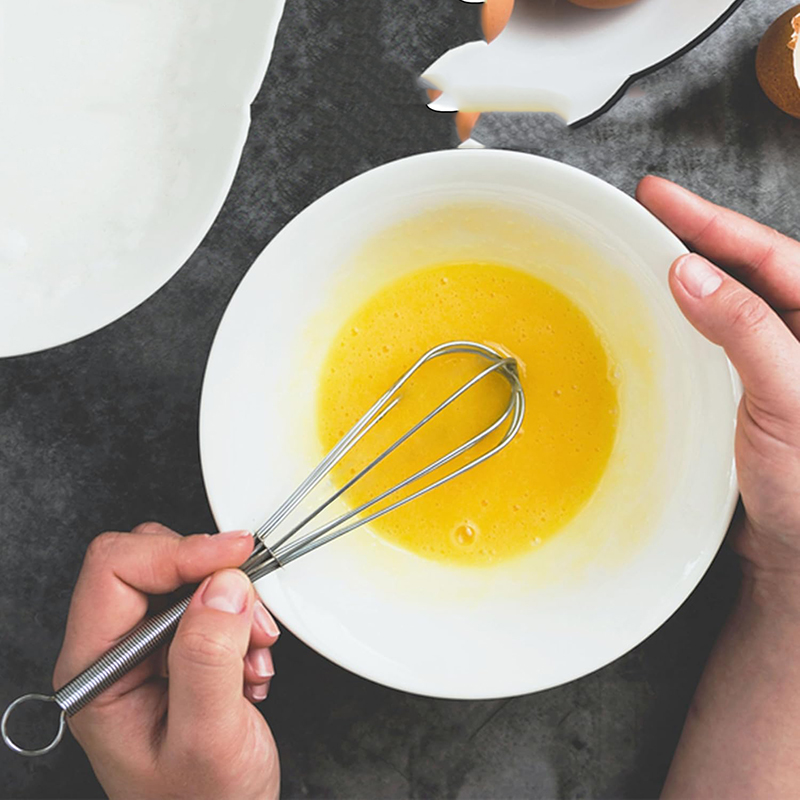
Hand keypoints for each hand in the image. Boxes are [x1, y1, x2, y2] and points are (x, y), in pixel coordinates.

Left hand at [53, 523, 279, 799]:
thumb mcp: (208, 738)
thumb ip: (209, 658)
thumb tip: (223, 583)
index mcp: (96, 671)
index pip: (115, 569)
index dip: (178, 552)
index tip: (234, 556)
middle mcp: (114, 652)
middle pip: (149, 560)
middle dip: (212, 577)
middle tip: (250, 617)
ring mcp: (146, 649)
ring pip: (186, 576)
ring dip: (234, 604)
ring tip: (252, 655)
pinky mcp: (178, 648)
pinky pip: (211, 599)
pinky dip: (242, 620)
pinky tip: (249, 666)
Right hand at [637, 177, 799, 599]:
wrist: (796, 552)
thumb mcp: (788, 399)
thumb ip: (746, 332)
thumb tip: (694, 275)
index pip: (767, 254)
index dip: (712, 221)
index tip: (661, 197)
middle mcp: (794, 340)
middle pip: (741, 270)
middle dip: (693, 238)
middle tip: (645, 213)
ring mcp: (764, 366)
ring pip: (719, 306)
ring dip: (680, 280)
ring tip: (641, 254)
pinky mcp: (736, 393)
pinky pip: (702, 345)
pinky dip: (674, 327)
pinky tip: (652, 320)